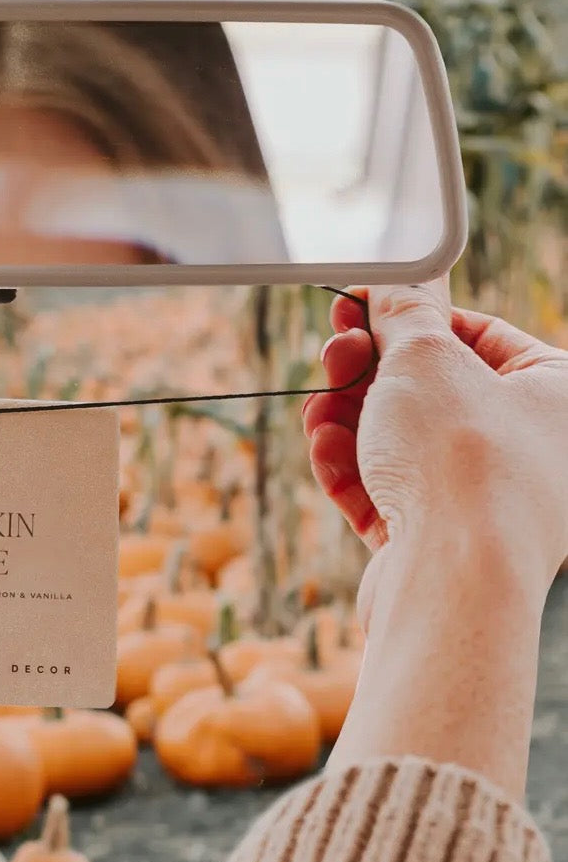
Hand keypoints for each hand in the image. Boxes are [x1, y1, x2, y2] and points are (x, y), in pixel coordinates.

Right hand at [304, 279, 567, 623]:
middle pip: (430, 391)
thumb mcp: (424, 357)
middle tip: (332, 356)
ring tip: (318, 410)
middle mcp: (530, 447)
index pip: (475, 334)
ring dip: (348, 419)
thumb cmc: (463, 464)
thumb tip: (399, 281)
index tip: (357, 309)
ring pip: (400, 443)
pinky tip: (322, 449)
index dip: (408, 318)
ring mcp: (483, 500)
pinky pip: (387, 492)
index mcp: (556, 392)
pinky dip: (350, 468)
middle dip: (367, 373)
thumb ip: (406, 313)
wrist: (453, 579)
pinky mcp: (437, 542)